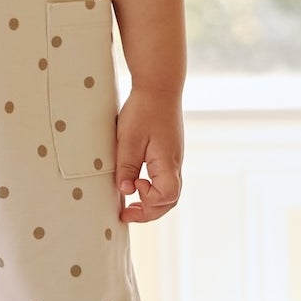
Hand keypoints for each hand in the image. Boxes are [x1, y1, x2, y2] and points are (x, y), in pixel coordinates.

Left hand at [114, 86, 183, 222]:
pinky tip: (138, 184)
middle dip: (148, 212)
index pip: (166, 197)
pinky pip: (166, 180)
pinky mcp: (169, 153)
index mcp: (167, 162)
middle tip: (126, 214)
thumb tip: (125, 191)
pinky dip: (153, 190)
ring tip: (130, 205)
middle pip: (170, 201)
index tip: (132, 188)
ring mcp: (174, 159)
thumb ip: (127, 166)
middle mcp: (175, 163)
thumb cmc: (145, 109)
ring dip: (151, 202)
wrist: (160, 86)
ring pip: (169, 192)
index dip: (148, 201)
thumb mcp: (129, 138)